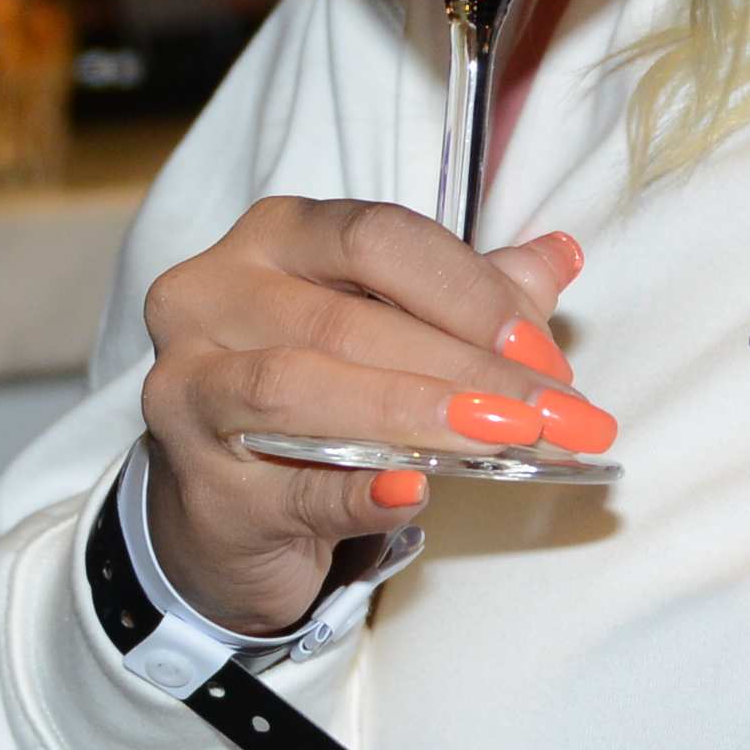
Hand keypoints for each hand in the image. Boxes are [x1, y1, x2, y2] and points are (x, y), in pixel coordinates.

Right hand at [132, 207, 610, 635]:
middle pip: (348, 319)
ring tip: (505, 438)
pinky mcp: (201, 486)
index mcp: (275, 237)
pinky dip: (357, 491)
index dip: (469, 290)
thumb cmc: (320, 400)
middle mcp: (214, 298)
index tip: (544, 353)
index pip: (378, 239)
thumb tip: (558, 257)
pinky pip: (287, 487)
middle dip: (467, 366)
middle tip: (554, 414)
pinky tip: (415, 491)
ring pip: (301, 389)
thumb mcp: (393, 330)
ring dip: (416, 415)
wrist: (232, 511)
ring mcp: (191, 391)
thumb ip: (468, 294)